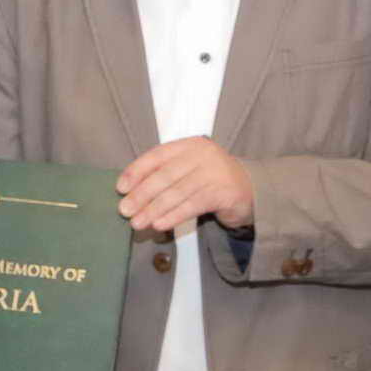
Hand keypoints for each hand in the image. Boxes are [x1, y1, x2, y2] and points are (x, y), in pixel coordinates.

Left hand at [116, 136, 254, 235]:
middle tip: (125, 210)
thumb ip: (165, 175)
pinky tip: (159, 224)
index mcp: (189, 145)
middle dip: (142, 194)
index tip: (120, 187)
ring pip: (177, 192)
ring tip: (138, 223)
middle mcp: (202, 155)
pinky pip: (192, 205)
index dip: (136, 171)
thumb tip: (130, 192)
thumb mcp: (188, 170)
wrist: (250, 190)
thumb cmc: (210, 181)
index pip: (157, 155)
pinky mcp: (224, 192)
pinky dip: (173, 216)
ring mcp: (215, 172)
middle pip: (165, 176)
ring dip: (154, 209)